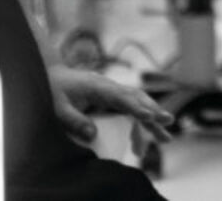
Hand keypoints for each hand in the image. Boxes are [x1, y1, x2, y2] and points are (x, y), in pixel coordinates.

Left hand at [46, 65, 174, 147]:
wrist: (52, 76)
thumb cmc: (54, 90)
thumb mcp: (58, 108)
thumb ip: (74, 120)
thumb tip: (92, 135)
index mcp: (98, 87)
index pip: (122, 98)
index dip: (137, 108)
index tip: (150, 117)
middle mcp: (109, 87)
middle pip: (137, 98)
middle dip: (154, 111)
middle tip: (168, 123)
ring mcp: (112, 91)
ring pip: (138, 103)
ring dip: (152, 119)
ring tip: (166, 138)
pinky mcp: (111, 98)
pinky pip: (130, 109)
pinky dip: (139, 124)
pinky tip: (139, 144)